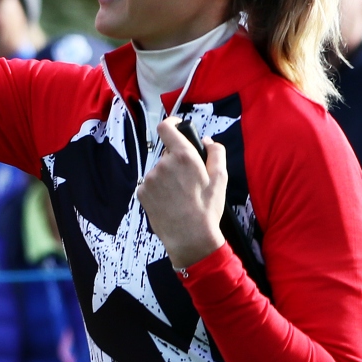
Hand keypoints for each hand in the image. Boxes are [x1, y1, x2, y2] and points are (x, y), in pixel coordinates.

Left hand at [136, 118, 225, 270]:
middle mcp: (162, 164)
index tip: (176, 126)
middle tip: (189, 179)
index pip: (166, 127)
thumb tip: (206, 140)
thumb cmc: (207, 209)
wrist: (190, 238)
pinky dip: (158, 189)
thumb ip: (216, 152)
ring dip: (167, 177)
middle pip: (167, 154)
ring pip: (159, 170)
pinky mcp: (141, 192)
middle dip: (176, 161)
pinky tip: (170, 202)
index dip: (171, 123)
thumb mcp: (220, 178)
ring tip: (180, 195)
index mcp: (183, 156)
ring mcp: (149, 179)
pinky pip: (150, 184)